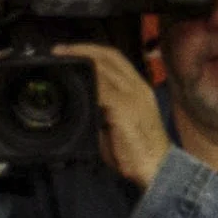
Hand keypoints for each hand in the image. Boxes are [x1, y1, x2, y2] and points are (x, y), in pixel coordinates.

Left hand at [66, 41, 171, 189]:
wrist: (158, 168)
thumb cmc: (137, 150)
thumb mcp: (119, 123)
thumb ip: (103, 109)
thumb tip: (82, 103)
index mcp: (138, 88)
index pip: (116, 59)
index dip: (93, 50)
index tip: (72, 50)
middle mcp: (138, 87)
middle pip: (109, 57)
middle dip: (82, 49)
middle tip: (60, 50)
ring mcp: (133, 96)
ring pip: (105, 68)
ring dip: (82, 62)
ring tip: (63, 60)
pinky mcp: (125, 109)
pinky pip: (102, 90)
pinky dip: (87, 85)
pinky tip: (73, 84)